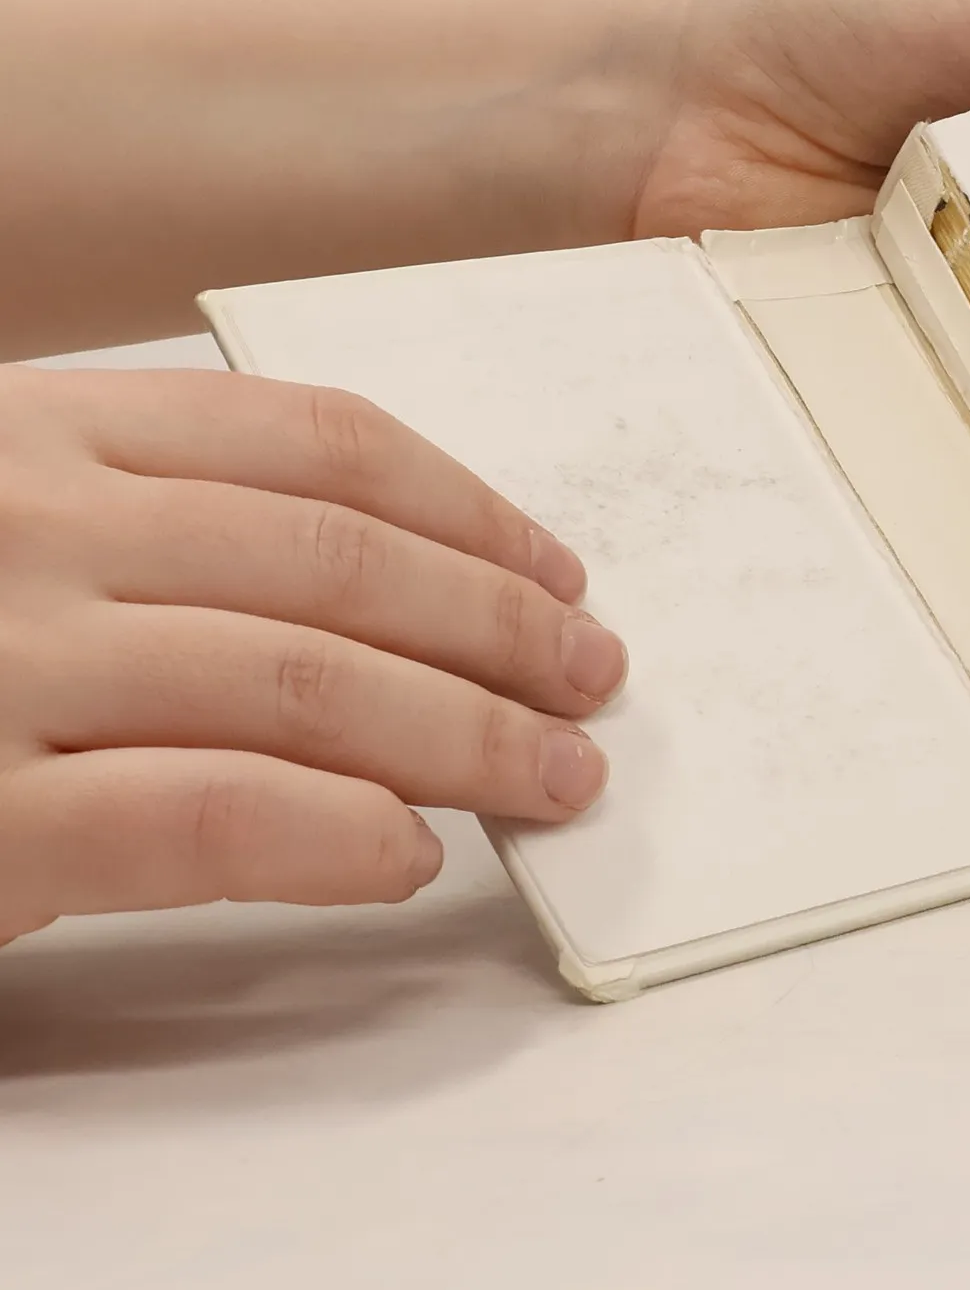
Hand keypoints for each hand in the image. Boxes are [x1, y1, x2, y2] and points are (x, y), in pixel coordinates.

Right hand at [0, 366, 627, 944]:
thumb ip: (146, 524)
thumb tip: (391, 587)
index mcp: (43, 432)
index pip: (317, 445)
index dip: (467, 513)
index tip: (552, 572)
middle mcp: (33, 526)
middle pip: (340, 562)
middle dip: (499, 628)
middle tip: (590, 678)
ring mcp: (4, 666)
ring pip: (308, 682)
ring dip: (465, 735)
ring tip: (552, 775)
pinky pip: (208, 814)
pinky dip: (334, 834)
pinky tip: (405, 858)